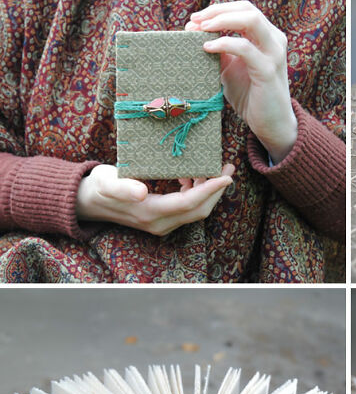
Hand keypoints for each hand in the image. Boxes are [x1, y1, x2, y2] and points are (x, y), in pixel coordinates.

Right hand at [76, 164, 233, 235]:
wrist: (90, 202)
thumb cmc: (99, 187)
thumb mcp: (107, 182)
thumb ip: (123, 187)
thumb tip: (142, 192)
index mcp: (150, 213)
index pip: (189, 203)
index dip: (210, 190)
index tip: (226, 176)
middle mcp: (161, 223)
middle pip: (199, 209)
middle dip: (217, 190)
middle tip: (228, 168)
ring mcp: (163, 224)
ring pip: (196, 210)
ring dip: (209, 191)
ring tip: (213, 169)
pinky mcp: (164, 220)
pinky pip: (188, 208)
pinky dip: (196, 192)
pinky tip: (191, 176)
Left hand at [186, 1, 297, 163]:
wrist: (271, 124)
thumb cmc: (251, 96)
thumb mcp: (231, 68)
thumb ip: (220, 50)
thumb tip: (195, 33)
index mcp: (267, 37)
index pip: (243, 9)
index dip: (218, 9)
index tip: (195, 20)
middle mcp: (274, 40)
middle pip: (247, 8)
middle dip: (217, 10)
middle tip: (195, 20)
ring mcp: (274, 54)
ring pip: (250, 20)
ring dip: (221, 20)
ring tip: (201, 29)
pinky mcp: (268, 70)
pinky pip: (244, 48)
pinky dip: (224, 43)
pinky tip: (208, 48)